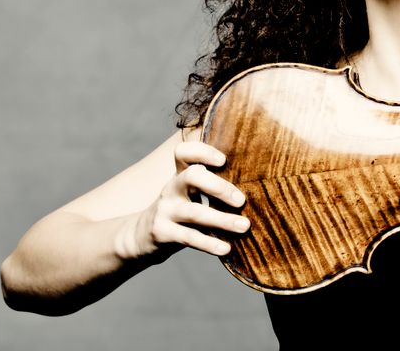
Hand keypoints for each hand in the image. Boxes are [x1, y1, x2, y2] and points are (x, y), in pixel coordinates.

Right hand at [127, 140, 249, 259]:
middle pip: (192, 176)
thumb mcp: (189, 194)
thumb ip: (212, 187)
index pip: (183, 152)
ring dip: (222, 220)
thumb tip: (258, 188)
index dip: (202, 151)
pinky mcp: (161, 233)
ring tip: (244, 226)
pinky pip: (188, 237)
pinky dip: (209, 243)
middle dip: (219, 186)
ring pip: (194, 212)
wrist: (141, 237)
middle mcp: (171, 189)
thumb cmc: (179, 212)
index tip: (223, 160)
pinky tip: (226, 248)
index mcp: (180, 175)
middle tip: (242, 200)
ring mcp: (165, 210)